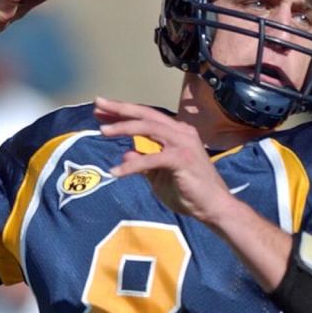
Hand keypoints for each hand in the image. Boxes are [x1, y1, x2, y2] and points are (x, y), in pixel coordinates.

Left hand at [95, 97, 235, 223]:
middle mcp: (181, 132)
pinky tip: (116, 172)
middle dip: (120, 108)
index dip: (123, 113)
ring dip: (124, 127)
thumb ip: (144, 163)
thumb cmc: (190, 193)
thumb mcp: (159, 176)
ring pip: (149, 128)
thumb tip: (125, 154)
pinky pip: (152, 159)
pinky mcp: (182, 159)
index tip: (102, 111)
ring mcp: (183, 144)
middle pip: (146, 114)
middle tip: (98, 104)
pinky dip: (133, 165)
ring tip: (103, 130)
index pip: (147, 117)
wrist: (214, 208)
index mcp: (177, 133)